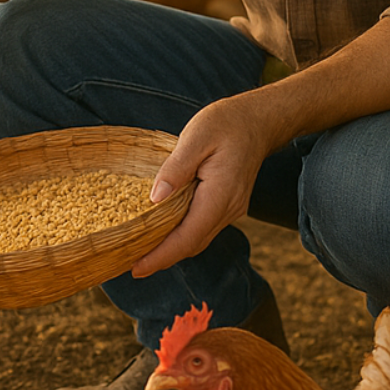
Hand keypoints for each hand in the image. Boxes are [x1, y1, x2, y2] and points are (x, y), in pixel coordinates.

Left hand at [131, 98, 269, 278]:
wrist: (258, 121)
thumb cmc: (226, 123)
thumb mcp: (196, 137)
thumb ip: (176, 168)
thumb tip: (155, 198)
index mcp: (220, 194)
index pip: (188, 236)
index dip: (161, 256)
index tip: (137, 268)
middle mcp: (228, 208)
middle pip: (193, 244)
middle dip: (162, 259)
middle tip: (130, 266)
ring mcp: (230, 209)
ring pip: (198, 239)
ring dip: (172, 250)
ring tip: (141, 254)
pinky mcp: (227, 204)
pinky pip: (202, 227)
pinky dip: (182, 236)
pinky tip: (163, 232)